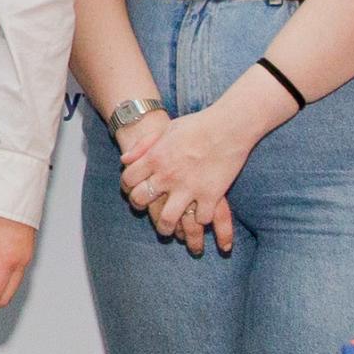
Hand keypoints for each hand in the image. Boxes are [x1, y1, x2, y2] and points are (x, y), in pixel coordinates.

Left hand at [123, 99, 263, 254]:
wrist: (230, 126)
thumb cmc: (198, 124)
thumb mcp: (166, 129)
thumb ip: (144, 145)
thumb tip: (124, 161)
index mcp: (155, 158)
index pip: (129, 180)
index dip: (128, 187)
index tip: (134, 189)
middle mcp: (168, 175)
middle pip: (141, 201)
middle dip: (140, 207)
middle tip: (147, 208)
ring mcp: (189, 188)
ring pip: (168, 220)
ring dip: (167, 227)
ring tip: (170, 229)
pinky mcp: (210, 195)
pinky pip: (201, 219)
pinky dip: (201, 219)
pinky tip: (201, 215)